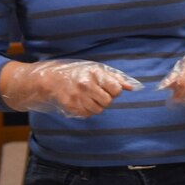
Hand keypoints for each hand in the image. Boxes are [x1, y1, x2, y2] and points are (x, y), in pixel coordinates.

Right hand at [5, 60, 138, 117]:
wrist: (52, 80)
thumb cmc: (78, 73)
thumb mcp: (97, 70)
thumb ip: (116, 78)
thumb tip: (133, 87)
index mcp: (94, 74)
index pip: (116, 89)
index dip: (114, 90)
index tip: (108, 88)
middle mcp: (85, 85)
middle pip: (108, 101)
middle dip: (105, 99)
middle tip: (97, 93)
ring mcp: (77, 97)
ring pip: (99, 110)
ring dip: (97, 105)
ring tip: (89, 97)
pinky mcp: (71, 107)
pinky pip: (88, 114)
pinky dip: (87, 110)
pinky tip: (81, 101)